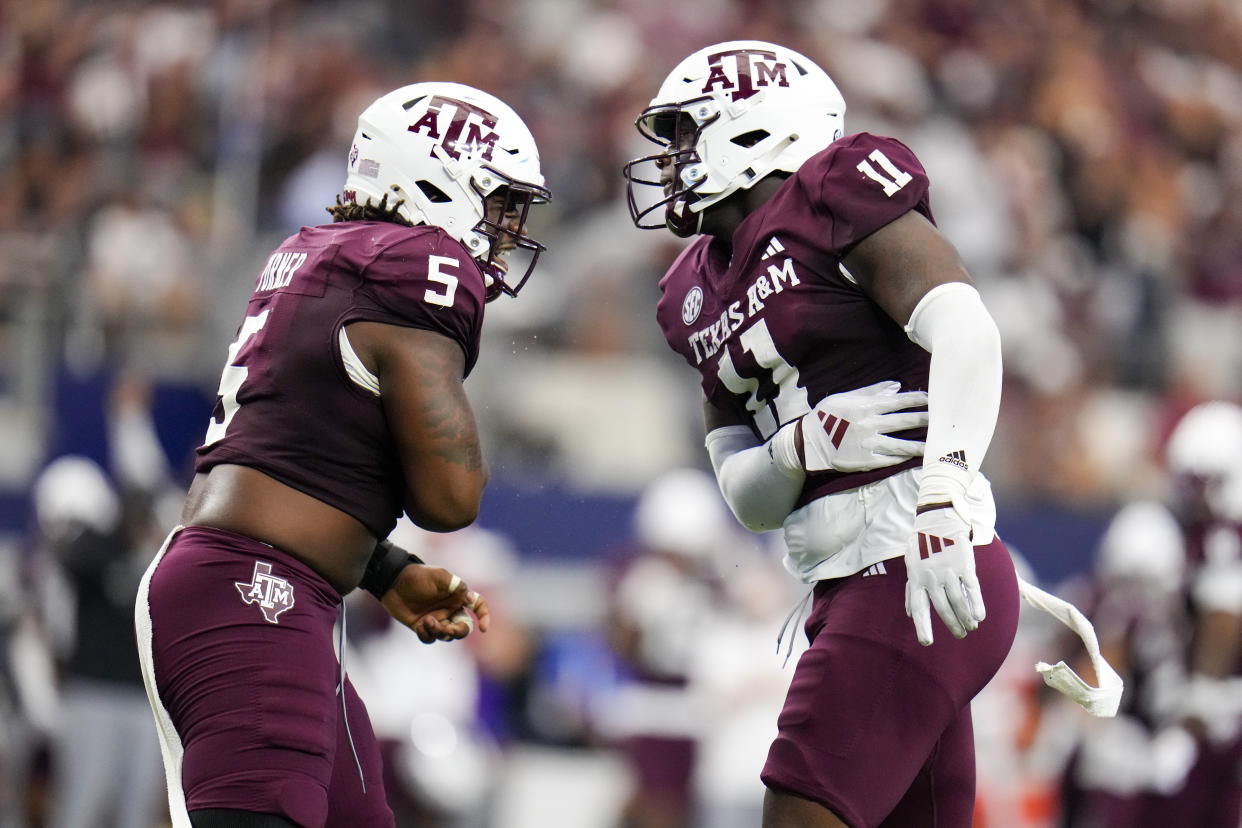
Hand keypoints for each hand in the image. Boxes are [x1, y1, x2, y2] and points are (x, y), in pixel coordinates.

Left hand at [381, 565, 489, 643]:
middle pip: (463, 627)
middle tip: (449, 628)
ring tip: (427, 622)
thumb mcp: (438, 576)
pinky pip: (430, 638)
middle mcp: (449, 609)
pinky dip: (427, 635)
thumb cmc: (417, 576)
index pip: (478, 606)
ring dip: (440, 631)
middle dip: (459, 631)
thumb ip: (456, 585)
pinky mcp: (422, 626)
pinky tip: (420, 626)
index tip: (483, 628)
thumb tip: (471, 598)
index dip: (484, 616)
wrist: (393, 582)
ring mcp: (436, 619)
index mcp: (457, 596)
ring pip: (446, 635)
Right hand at [773, 381, 927, 473]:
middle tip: (943, 419)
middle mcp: (870, 425)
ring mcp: (869, 444)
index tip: (932, 398)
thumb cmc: (827, 415)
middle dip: (925, 419)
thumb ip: (872, 391)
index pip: (898, 402)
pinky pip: (889, 459)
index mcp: (866, 407)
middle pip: (904, 422)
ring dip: (920, 444)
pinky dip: (903, 458)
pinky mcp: (866, 460)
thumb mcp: (846, 397)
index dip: (917, 400)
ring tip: (935, 444)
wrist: (808, 441)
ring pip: (901, 444)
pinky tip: (914, 457)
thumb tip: (896, 386)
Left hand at [904, 501, 984, 645]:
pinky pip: (971, 589)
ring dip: (965, 617)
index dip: (923, 626)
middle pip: (942, 608)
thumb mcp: (911, 567)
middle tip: (960, 635)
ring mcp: (948, 572)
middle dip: (952, 624)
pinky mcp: (964, 565)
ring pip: (958, 601)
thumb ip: (910, 591)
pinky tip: (980, 617)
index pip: (919, 608)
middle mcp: (932, 578)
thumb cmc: (923, 547)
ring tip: (971, 628)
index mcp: (917, 579)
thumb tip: (909, 614)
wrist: (939, 523)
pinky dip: (976, 604)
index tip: (927, 642)